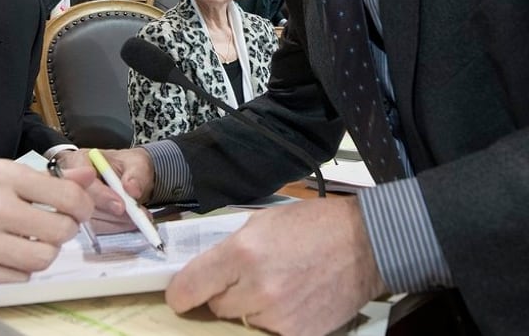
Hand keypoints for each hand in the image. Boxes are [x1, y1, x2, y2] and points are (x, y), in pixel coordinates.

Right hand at [0, 159, 95, 283]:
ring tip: (26, 242)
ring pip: (41, 259)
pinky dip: (16, 269)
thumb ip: (42, 180)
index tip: (79, 210)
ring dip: (41, 253)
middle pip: (59, 232)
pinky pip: (15, 279)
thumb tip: (88, 180)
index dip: (82, 207)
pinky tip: (1, 255)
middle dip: (62, 231)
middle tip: (51, 226)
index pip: (66, 197)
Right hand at [55, 148, 154, 232]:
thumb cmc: (127, 166)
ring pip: (86, 218)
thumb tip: (132, 189)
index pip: (82, 180)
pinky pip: (92, 226)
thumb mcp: (137, 163)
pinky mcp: (79, 215)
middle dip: (110, 212)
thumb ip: (136, 174)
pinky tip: (126, 223)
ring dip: (113, 222)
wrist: (128, 176)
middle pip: (81, 202)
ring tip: (135, 219)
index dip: (102, 195)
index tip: (121, 206)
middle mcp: (71, 180)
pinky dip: (112, 227)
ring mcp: (72, 200)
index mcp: (80, 160)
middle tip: (134, 216)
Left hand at [165, 197, 386, 334]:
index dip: (180, 293)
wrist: (366, 244)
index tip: (180, 295)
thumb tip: (203, 268)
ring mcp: (279, 314)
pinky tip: (291, 298)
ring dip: (250, 307)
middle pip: (215, 306)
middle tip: (245, 278)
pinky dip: (273, 319)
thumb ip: (228, 247)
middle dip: (223, 294)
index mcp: (242, 253)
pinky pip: (268, 332)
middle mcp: (257, 288)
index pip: (189, 288)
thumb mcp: (261, 222)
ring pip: (242, 320)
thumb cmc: (313, 226)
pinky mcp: (299, 333)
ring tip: (276, 284)